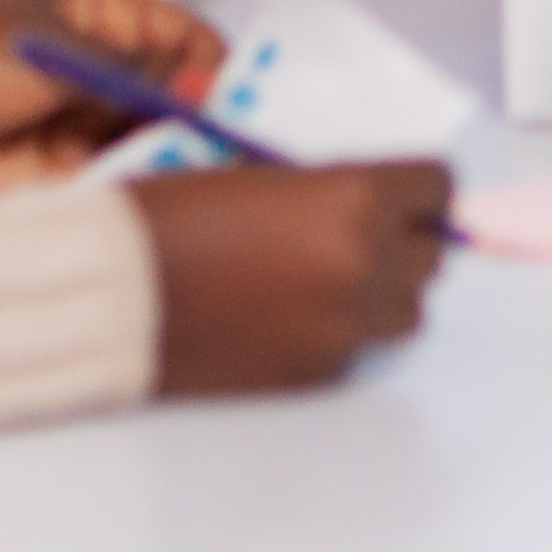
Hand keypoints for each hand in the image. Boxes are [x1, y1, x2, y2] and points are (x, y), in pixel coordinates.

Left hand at [0, 0, 222, 203]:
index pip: (183, 36)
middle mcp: (99, 62)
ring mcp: (82, 116)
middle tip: (201, 139)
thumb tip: (209, 83)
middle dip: (193, 116)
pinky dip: (122, 181)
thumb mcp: (51, 53)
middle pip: (177, 90)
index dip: (211, 67)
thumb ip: (134, 69)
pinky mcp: (63, 169)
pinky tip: (105, 177)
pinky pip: (114, 177)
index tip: (223, 100)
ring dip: (156, 151)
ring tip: (140, 158)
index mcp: (99, 11)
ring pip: (152, 137)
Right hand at [130, 158, 452, 391]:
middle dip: (402, 246)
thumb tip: (380, 210)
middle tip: (359, 242)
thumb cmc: (173, 217)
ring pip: (407, 312)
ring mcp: (344, 325)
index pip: (439, 190)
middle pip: (430, 257)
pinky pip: (357, 351)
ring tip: (326, 283)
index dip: (421, 195)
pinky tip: (287, 318)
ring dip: (380, 296)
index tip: (408, 200)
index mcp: (354, 197)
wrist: (113, 292)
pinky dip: (337, 334)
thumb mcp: (267, 177)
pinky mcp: (316, 374)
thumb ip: (333, 193)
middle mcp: (364, 261)